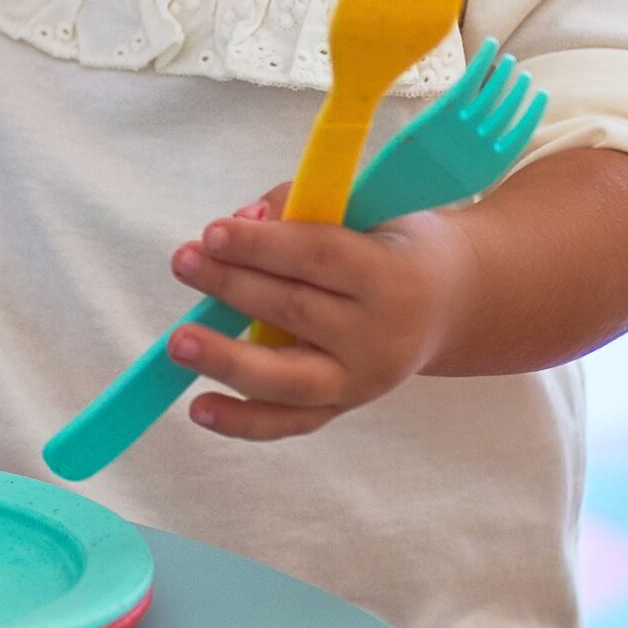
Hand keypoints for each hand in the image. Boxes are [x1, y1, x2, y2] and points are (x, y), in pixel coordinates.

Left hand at [163, 197, 472, 442]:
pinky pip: (288, 421)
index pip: (318, 258)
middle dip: (232, 285)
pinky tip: (198, 410)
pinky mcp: (341, 406)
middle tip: (183, 261)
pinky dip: (242, 420)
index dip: (263, 246)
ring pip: (287, 378)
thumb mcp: (368, 209)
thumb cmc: (392, 243)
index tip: (213, 231)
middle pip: (295, 312)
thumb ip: (301, 206)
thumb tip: (239, 221)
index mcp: (392, 277)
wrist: (448, 301)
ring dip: (226, 360)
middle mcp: (380, 337)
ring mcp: (361, 381)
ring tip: (179, 342)